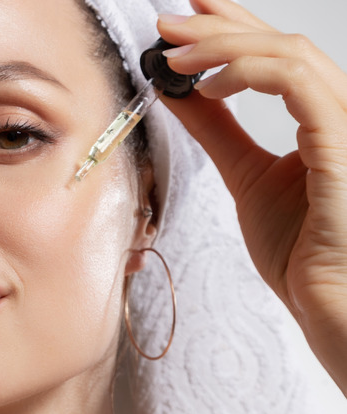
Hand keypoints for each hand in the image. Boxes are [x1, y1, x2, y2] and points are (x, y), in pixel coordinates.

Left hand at [157, 0, 346, 393]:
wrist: (329, 301)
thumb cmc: (302, 251)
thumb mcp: (245, 174)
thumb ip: (216, 129)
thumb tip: (177, 91)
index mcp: (320, 118)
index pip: (276, 55)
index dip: (233, 26)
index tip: (186, 17)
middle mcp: (338, 111)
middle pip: (282, 44)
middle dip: (220, 25)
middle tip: (169, 22)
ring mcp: (346, 123)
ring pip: (289, 55)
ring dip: (223, 46)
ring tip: (175, 53)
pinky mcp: (343, 142)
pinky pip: (299, 83)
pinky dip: (248, 72)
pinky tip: (208, 83)